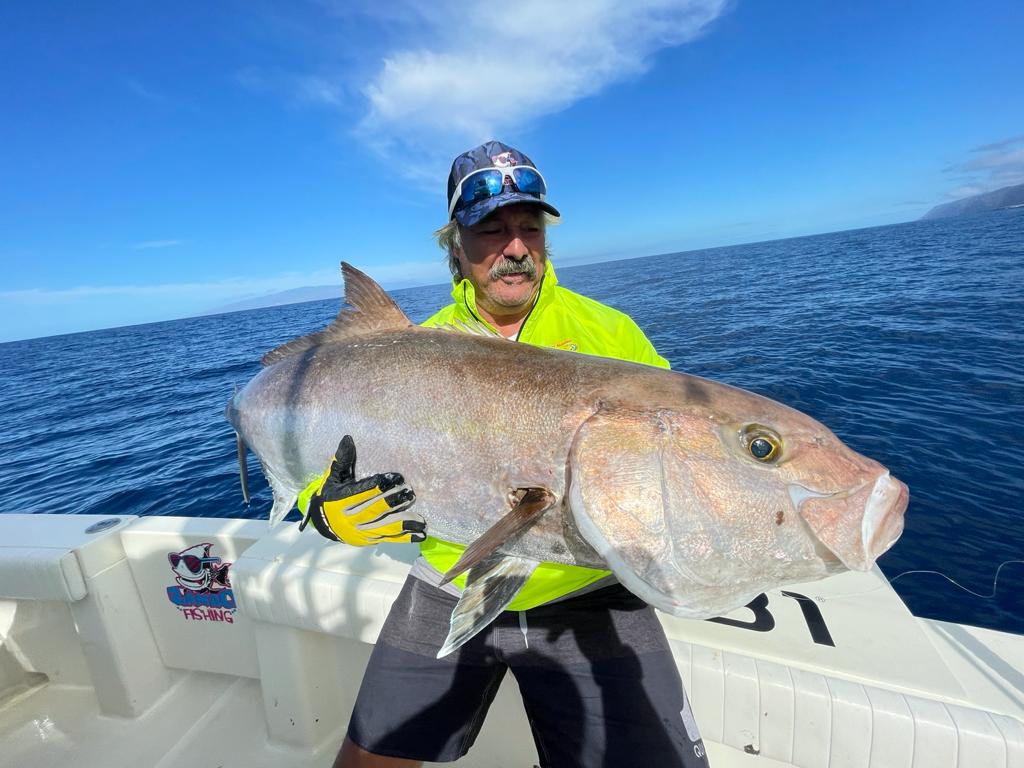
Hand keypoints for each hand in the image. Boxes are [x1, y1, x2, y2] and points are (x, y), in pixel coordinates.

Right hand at [299, 436, 424, 545]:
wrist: (324, 523)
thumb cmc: (332, 495)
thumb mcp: (333, 477)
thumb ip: (342, 460)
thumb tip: (348, 439)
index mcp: (340, 502)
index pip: (359, 493)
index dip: (376, 486)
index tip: (393, 478)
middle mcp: (350, 519)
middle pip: (373, 510)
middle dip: (392, 502)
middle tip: (409, 492)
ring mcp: (361, 532)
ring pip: (384, 527)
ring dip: (403, 523)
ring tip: (420, 519)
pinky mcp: (370, 540)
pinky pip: (389, 539)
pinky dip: (405, 538)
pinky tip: (420, 535)